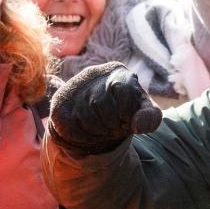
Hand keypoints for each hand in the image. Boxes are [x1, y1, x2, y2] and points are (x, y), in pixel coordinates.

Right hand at [49, 63, 163, 155]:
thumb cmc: (123, 113)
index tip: (126, 118)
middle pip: (101, 104)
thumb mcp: (142, 114)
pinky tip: (88, 130)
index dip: (127, 113)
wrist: (97, 121)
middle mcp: (93, 74)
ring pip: (85, 116)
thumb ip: (150, 118)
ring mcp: (73, 89)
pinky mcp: (59, 106)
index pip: (123, 91)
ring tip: (101, 128)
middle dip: (111, 124)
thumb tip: (137, 125)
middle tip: (112, 126)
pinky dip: (84, 136)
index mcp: (117, 72)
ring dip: (98, 131)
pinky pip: (71, 127)